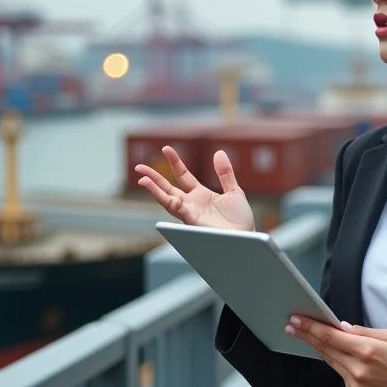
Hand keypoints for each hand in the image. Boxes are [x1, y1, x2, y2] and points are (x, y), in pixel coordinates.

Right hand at [135, 146, 255, 231]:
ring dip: (154, 191)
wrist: (246, 237)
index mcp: (200, 195)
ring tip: (143, 180)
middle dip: (153, 178)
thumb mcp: (234, 191)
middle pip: (167, 188)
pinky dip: (172, 204)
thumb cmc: (240, 220)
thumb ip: (225, 173)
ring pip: (167, 201)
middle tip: (139, 167)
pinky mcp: (193, 222)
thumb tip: (219, 152)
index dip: (174, 162)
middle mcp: (191, 204)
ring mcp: (190, 214)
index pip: (183, 176)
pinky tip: (167, 197)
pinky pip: (180, 212)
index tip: (166, 149)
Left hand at [287, 317, 386, 386]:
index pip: (331, 337)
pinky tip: (327, 350)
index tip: (297, 320)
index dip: (311, 327)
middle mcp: (358, 369)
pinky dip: (332, 359)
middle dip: (307, 335)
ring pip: (329, 360)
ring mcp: (355, 383)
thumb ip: (364, 331)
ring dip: (316, 347)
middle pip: (325, 348)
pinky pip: (338, 372)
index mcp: (367, 351)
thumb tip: (342, 327)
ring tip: (303, 334)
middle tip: (292, 325)